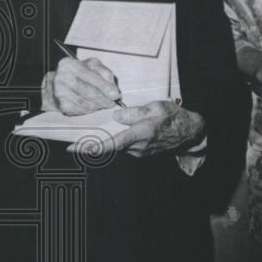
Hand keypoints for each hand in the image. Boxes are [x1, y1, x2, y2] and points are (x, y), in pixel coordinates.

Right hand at [41, 56, 120, 114]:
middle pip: (88, 92)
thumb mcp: (90, 67)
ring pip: (85, 103)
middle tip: (111, 103)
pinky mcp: (60, 104)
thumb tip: (113, 89)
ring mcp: (59, 92)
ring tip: (102, 104)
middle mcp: (62, 77)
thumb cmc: (77, 74)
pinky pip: (80, 110)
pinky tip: (92, 106)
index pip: (91, 76)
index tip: (115, 94)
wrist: (55, 85)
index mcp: (70, 64)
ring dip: (98, 105)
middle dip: (104, 99)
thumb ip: (104, 73)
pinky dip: (89, 110)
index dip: (105, 86)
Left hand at [69, 100, 204, 157]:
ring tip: (89, 136)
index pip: (112, 143)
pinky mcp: (140, 153)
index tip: (76, 148)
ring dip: (104, 141)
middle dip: (92, 144)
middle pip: (109, 147)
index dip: (92, 147)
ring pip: (116, 146)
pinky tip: (111, 133)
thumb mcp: (156, 107)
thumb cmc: (174, 118)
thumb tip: (116, 115)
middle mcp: (138, 147)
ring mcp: (139, 153)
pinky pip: (123, 146)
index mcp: (141, 134)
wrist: (190, 134)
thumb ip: (135, 112)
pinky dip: (115, 141)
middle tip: (71, 143)